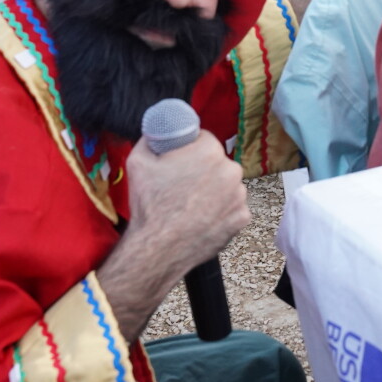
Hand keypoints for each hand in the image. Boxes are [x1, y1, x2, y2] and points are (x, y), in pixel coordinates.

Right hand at [124, 131, 248, 271]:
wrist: (158, 249)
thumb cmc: (150, 206)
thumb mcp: (138, 161)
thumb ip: (149, 140)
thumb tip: (155, 133)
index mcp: (210, 151)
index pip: (205, 139)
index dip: (191, 148)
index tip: (182, 160)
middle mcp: (231, 170)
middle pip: (218, 163)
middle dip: (204, 170)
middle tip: (184, 185)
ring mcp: (239, 196)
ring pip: (228, 185)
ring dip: (215, 191)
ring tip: (192, 204)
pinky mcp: (242, 218)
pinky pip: (233, 208)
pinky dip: (221, 212)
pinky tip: (203, 218)